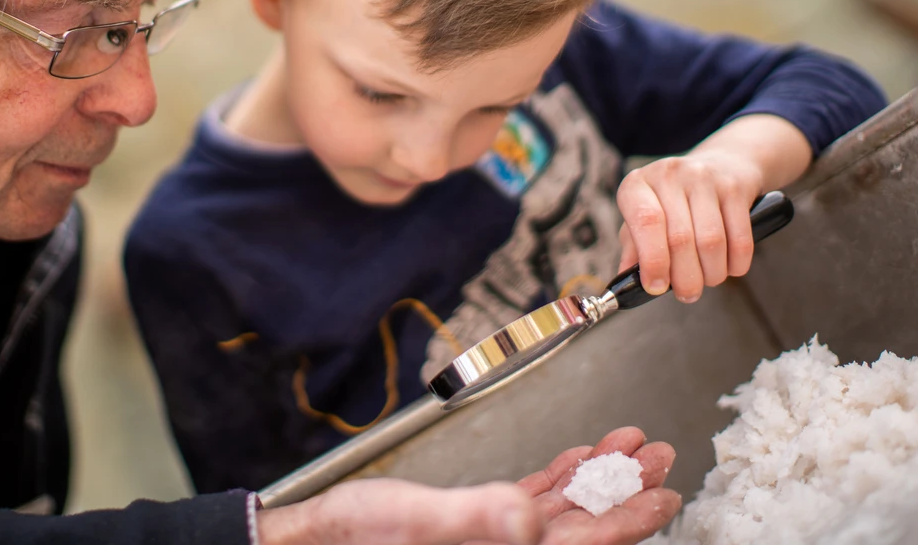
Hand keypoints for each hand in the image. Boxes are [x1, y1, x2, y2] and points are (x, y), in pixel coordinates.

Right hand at [255, 428, 679, 544]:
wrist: (321, 537)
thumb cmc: (359, 537)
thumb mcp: (418, 520)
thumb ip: (475, 517)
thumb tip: (529, 515)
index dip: (628, 519)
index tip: (664, 492)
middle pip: (585, 527)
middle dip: (624, 489)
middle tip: (659, 456)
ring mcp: (494, 538)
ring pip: (564, 511)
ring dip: (597, 477)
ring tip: (629, 447)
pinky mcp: (477, 520)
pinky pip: (530, 500)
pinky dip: (557, 476)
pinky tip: (577, 456)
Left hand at [616, 114, 811, 302]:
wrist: (722, 164)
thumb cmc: (673, 200)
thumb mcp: (645, 214)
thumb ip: (634, 246)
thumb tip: (625, 281)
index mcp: (638, 184)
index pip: (645, 222)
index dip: (653, 260)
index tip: (656, 287)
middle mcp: (668, 174)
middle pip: (680, 238)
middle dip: (685, 277)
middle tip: (688, 293)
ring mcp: (704, 177)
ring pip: (711, 242)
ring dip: (711, 273)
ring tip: (708, 280)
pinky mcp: (735, 187)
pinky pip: (740, 238)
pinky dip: (736, 263)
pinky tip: (729, 268)